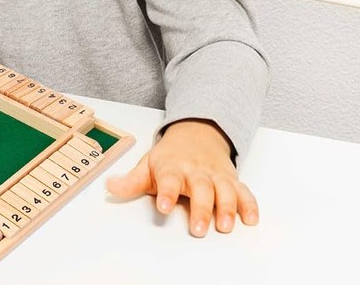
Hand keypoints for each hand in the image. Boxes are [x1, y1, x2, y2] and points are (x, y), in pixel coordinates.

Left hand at [106, 119, 258, 235]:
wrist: (197, 132)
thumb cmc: (170, 156)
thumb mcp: (148, 165)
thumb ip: (131, 181)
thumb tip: (109, 186)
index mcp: (172, 167)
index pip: (168, 179)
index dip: (166, 193)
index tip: (162, 206)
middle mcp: (195, 171)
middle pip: (200, 188)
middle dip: (201, 208)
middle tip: (198, 228)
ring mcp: (215, 175)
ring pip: (224, 190)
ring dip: (226, 208)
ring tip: (224, 226)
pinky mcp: (231, 180)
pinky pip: (243, 191)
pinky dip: (249, 204)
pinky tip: (250, 218)